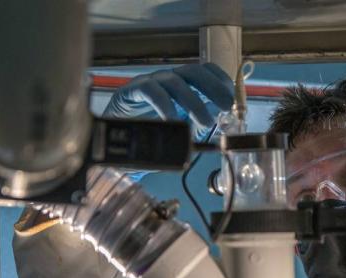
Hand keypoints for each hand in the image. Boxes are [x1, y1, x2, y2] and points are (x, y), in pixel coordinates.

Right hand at [103, 63, 233, 139]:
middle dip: (213, 87)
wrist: (112, 139)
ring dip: (194, 102)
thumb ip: (196, 123)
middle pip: (193, 72)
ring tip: (205, 122)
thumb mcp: (179, 128)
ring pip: (175, 82)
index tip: (233, 97)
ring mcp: (149, 82)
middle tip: (227, 106)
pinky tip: (174, 121)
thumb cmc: (148, 131)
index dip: (220, 80)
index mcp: (180, 83)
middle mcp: (166, 78)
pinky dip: (165, 106)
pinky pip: (151, 91)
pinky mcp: (131, 90)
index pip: (204, 71)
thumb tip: (217, 119)